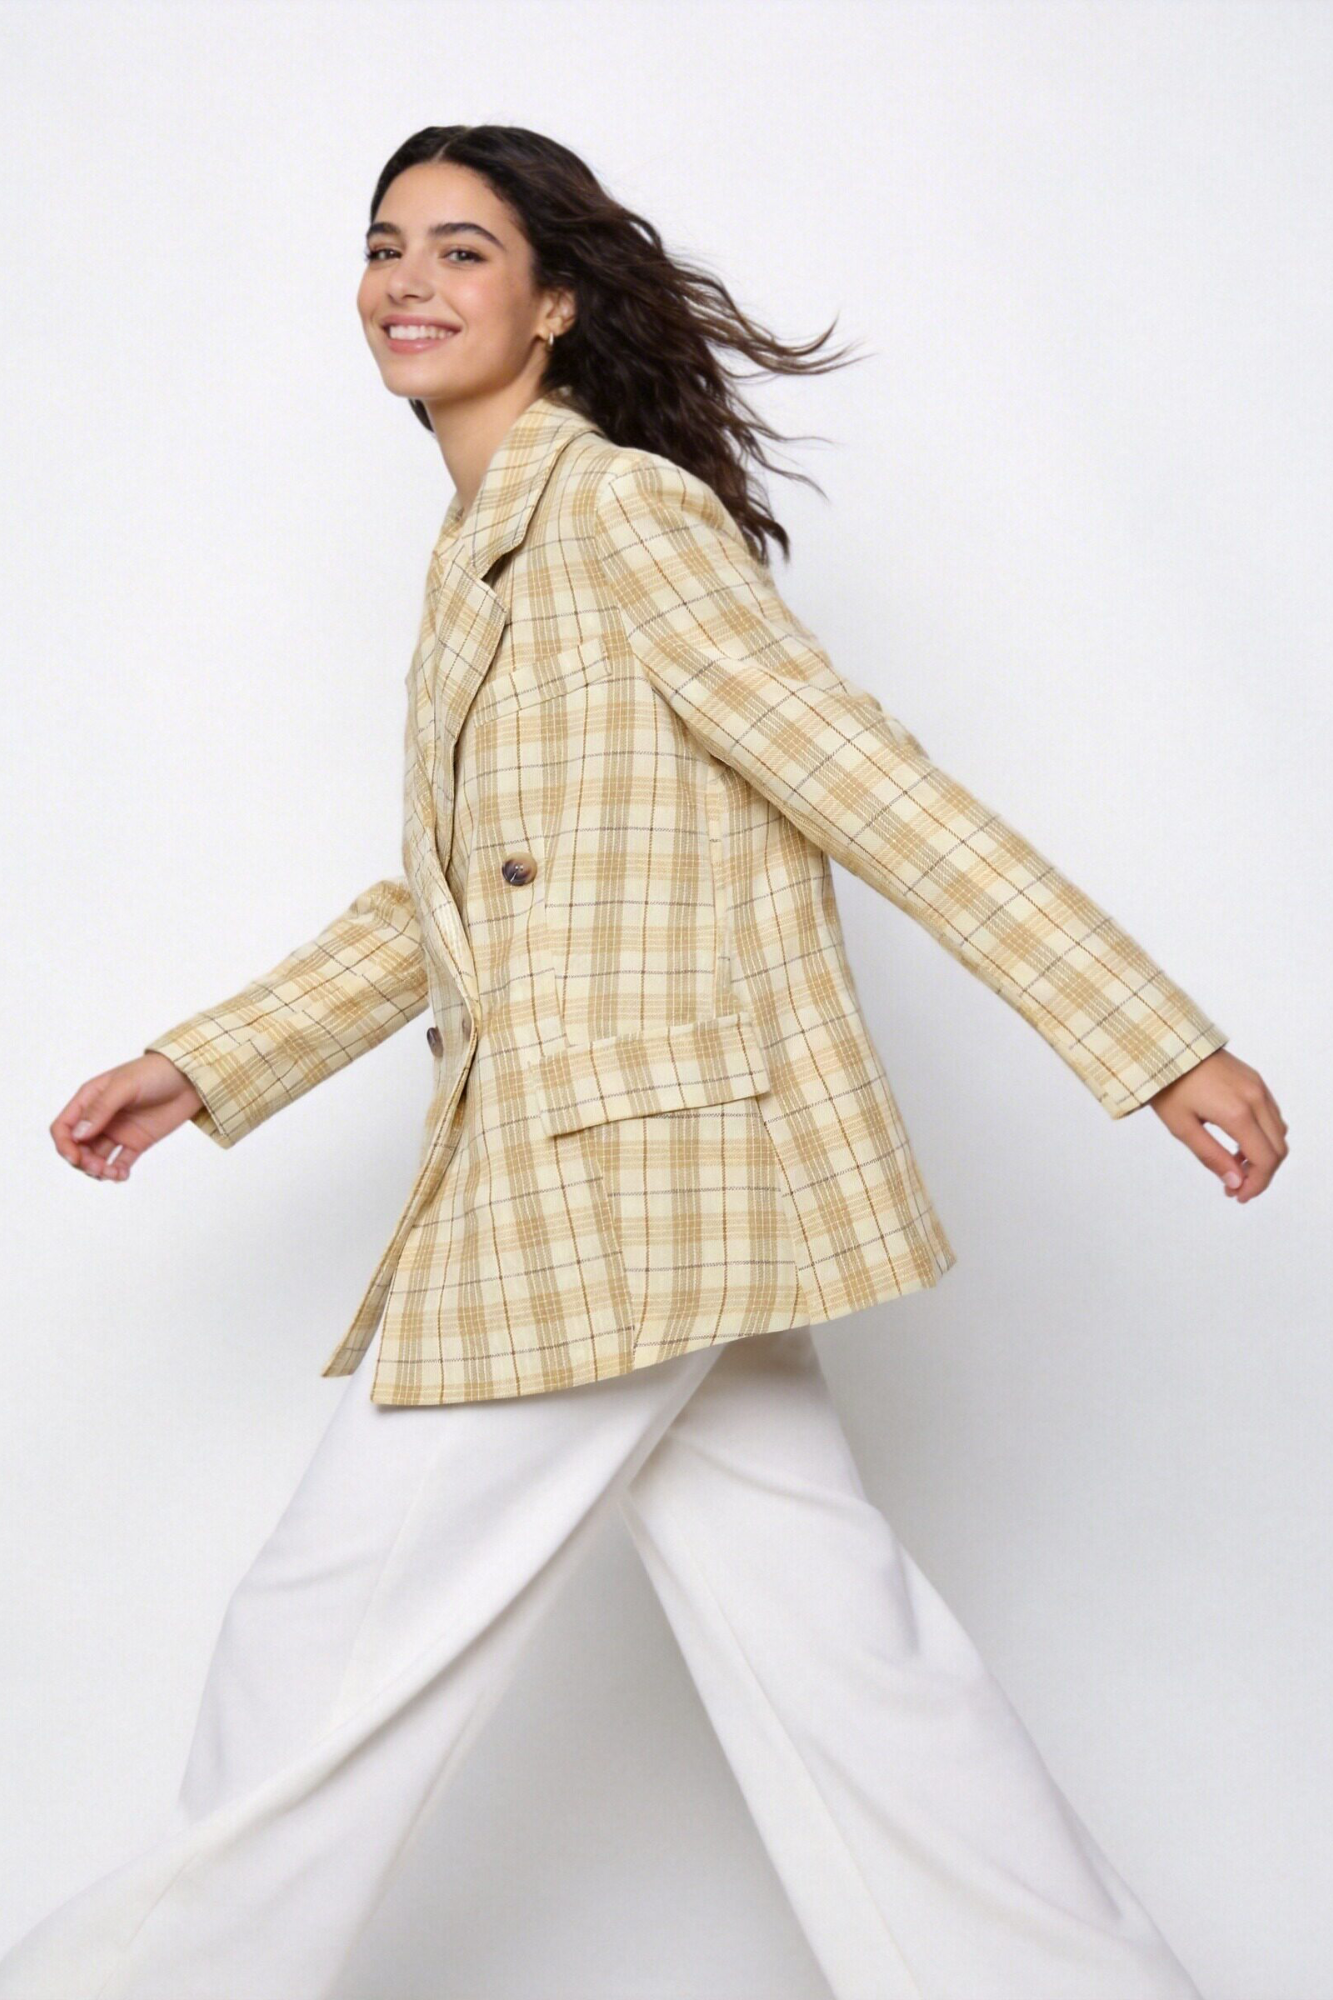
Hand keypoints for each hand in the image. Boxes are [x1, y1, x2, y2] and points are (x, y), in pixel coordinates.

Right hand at [51, 1053, 204, 1182]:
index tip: (75, 1158)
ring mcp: (118, 1131)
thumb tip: (78, 1135)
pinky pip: (120, 1163)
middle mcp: (100, 1117)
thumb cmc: (156, 1072)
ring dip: (98, 1171)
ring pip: (96, 1158)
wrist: (191, 1077)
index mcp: (90, 1099)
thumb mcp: (125, 1086)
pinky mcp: (137, 1142)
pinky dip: (116, 1173)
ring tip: (113, 1174)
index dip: (64, 1145)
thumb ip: (101, 1109)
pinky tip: (122, 1176)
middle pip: (78, 1148)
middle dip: (83, 1162)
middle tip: (99, 1167)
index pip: (64, 1126)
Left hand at [1147, 1049, 1286, 1202]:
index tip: (1237, 1195)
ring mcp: (1258, 1087)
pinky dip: (1263, 1134)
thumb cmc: (1168, 1085)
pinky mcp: (1254, 1080)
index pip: (1265, 1160)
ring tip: (1234, 1164)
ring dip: (1263, 1154)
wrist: (1167, 1045)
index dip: (1256, 1185)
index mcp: (1238, 1113)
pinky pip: (1271, 1114)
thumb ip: (1211, 1156)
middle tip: (1235, 1186)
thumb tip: (1235, 1182)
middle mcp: (1255, 1099)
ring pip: (1278, 1132)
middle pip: (1278, 1149)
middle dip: (1262, 1174)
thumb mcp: (1182, 1127)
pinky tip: (1238, 1141)